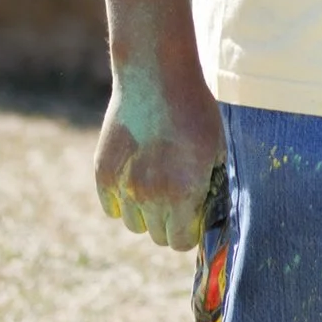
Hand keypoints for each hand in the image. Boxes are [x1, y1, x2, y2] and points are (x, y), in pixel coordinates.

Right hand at [95, 65, 222, 250]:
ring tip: (158, 188)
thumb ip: (212, 185)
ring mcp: (124, 187)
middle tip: (179, 204)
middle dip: (171, 225)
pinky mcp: (103, 174)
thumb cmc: (197, 111)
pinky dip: (123, 202)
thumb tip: (211, 210)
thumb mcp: (218, 149)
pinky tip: (135, 181)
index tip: (195, 221)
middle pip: (158, 236)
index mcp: (184, 193)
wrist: (156, 79)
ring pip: (134, 224)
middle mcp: (151, 196)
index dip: (190, 233)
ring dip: (147, 215)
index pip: (181, 241)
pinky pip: (112, 207)